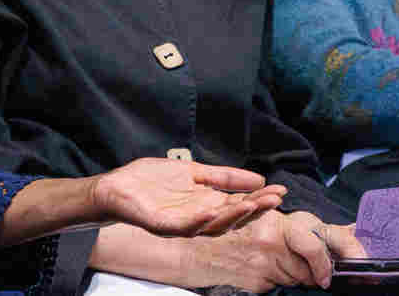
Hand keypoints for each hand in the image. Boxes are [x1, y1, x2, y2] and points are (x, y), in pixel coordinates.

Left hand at [92, 158, 286, 235]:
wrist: (118, 187)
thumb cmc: (152, 180)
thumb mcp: (194, 172)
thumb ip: (224, 177)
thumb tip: (259, 178)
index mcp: (207, 205)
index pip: (239, 203)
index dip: (260, 198)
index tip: (281, 190)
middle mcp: (199, 219)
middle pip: (232, 217)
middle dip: (254, 208)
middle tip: (275, 198)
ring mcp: (182, 224)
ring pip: (213, 225)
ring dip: (233, 215)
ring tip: (251, 203)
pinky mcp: (163, 226)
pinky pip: (184, 227)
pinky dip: (199, 220)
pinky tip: (212, 210)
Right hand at [186, 210, 360, 290]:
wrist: (201, 250)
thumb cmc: (233, 228)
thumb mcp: (263, 215)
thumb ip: (292, 225)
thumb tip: (332, 236)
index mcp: (277, 226)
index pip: (313, 248)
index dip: (325, 265)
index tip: (328, 275)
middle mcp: (271, 246)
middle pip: (306, 270)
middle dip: (310, 271)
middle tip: (306, 266)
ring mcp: (263, 268)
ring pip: (294, 280)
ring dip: (293, 276)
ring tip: (276, 261)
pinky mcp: (256, 284)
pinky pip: (277, 286)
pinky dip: (276, 280)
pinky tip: (264, 269)